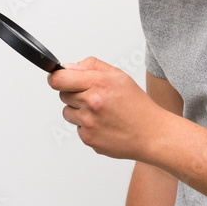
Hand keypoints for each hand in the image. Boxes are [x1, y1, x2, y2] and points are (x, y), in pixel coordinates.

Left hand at [47, 56, 165, 160]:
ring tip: (100, 112)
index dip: (56, 77)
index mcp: (98, 84)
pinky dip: (87, 126)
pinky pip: (77, 128)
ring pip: (67, 112)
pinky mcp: (88, 139)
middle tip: (94, 96)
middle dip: (73, 93)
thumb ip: (91, 66)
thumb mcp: (119, 76)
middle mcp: (91, 103)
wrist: (151, 134)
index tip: (59, 79)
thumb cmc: (137, 105)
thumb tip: (69, 67)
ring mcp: (88, 123)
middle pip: (62, 94)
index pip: (59, 79)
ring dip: (78, 110)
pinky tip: (104, 124)